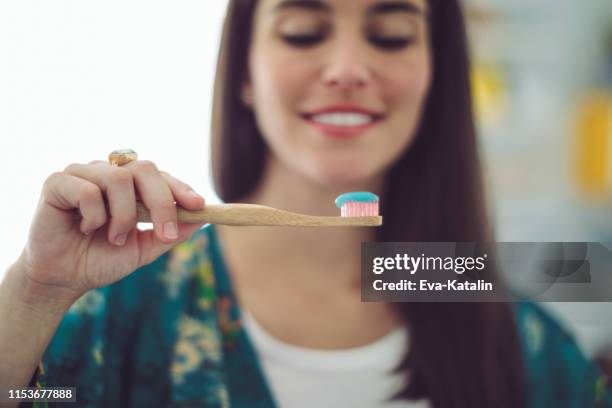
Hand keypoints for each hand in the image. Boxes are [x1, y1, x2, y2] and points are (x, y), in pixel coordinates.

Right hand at [15, 159, 205, 304]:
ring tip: (115, 238)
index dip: (181, 188)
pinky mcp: (58, 182)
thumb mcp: (144, 249)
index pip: (160, 176)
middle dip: (161, 202)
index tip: (199, 206)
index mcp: (130, 185)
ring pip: (119, 179)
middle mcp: (108, 173)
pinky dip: (94, 216)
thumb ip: (171, 234)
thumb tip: (203, 218)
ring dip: (123, 216)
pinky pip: (87, 190)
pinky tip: (85, 229)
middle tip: (165, 233)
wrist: (63, 278)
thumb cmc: (102, 260)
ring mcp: (83, 174)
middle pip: (145, 169)